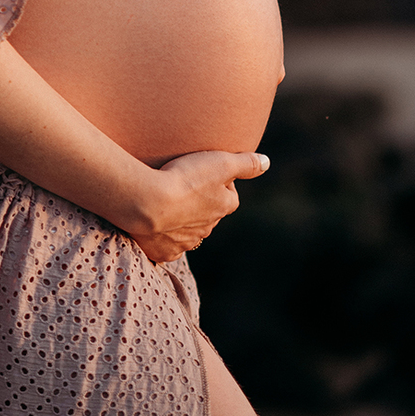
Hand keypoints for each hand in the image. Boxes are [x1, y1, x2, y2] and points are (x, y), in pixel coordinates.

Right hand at [132, 148, 269, 263]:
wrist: (148, 203)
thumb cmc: (185, 178)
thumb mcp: (220, 162)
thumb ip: (246, 163)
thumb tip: (266, 162)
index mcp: (223, 207)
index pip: (230, 195)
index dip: (219, 183)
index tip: (205, 172)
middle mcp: (208, 229)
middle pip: (209, 215)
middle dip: (201, 204)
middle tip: (183, 187)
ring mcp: (186, 242)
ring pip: (189, 232)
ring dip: (183, 220)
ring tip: (167, 203)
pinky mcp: (165, 252)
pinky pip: (169, 247)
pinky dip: (165, 238)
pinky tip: (156, 225)